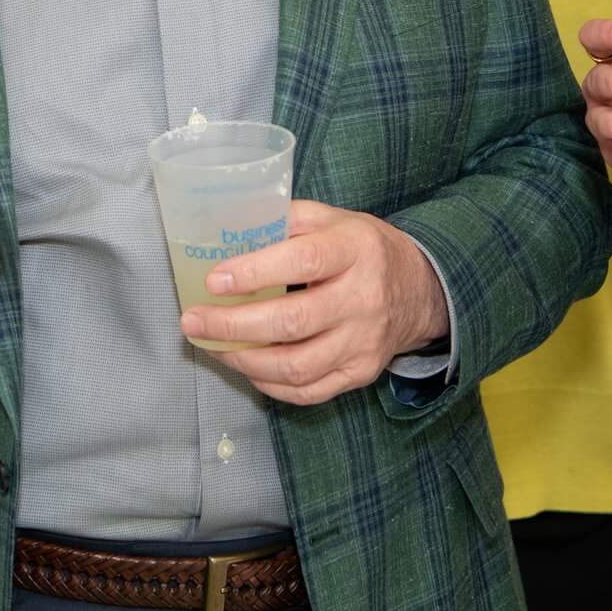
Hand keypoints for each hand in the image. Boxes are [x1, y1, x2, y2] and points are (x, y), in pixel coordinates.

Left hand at [178, 201, 449, 405]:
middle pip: (292, 323)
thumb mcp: (332, 219)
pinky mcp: (361, 373)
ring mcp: (364, 342)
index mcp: (355, 250)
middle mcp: (363, 299)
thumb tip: (228, 232)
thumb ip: (285, 220)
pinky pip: (308, 391)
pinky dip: (268, 384)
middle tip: (192, 322)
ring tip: (211, 346)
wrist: (419, 290)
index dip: (255, 273)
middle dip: (232, 326)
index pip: (303, 262)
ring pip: (296, 366)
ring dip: (243, 361)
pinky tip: (245, 366)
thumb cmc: (361, 249)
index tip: (214, 280)